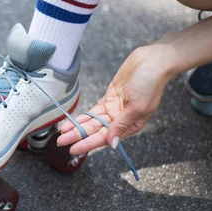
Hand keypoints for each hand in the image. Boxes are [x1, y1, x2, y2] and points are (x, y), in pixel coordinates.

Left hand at [57, 46, 175, 154]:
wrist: (151, 61)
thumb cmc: (150, 84)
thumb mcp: (137, 107)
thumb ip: (121, 126)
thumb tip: (111, 143)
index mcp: (131, 126)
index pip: (105, 138)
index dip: (88, 144)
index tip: (73, 149)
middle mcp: (120, 120)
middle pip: (95, 131)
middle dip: (78, 137)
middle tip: (60, 142)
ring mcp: (114, 109)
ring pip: (92, 122)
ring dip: (77, 127)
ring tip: (61, 133)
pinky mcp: (109, 98)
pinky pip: (93, 111)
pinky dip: (83, 116)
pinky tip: (71, 122)